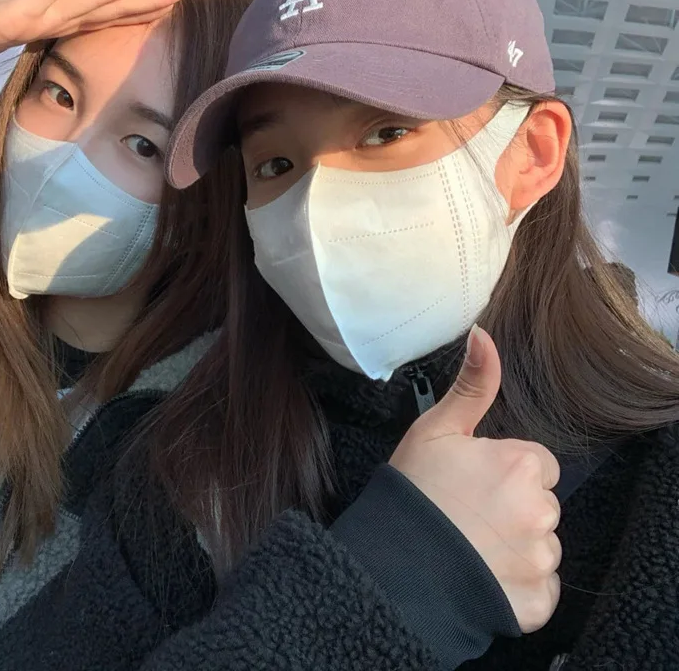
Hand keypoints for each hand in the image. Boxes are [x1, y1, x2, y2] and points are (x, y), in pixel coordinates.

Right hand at [389, 326, 560, 632]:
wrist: (394, 563)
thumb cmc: (414, 491)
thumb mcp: (436, 429)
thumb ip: (472, 384)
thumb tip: (483, 334)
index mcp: (523, 465)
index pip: (537, 465)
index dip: (505, 473)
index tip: (474, 483)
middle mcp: (541, 511)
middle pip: (541, 505)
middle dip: (514, 508)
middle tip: (468, 515)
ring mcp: (540, 560)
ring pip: (541, 546)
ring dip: (517, 548)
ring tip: (472, 547)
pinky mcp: (535, 601)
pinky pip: (539, 588)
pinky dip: (517, 584)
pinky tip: (483, 574)